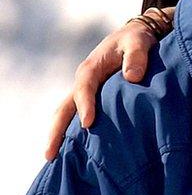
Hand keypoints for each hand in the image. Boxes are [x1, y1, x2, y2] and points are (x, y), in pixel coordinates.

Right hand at [44, 8, 172, 159]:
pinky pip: (77, 115)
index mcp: (92, 68)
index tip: (88, 124)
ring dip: (59, 134)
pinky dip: (71, 131)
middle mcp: (83, 81)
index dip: (85, 105)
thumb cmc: (136, 40)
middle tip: (50, 154)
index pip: (85, 88)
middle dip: (56, 130)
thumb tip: (132, 77)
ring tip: (53, 157)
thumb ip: (137, 57)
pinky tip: (73, 150)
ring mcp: (85, 91)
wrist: (134, 37)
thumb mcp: (138, 43)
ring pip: (66, 113)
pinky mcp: (92, 97)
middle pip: (65, 107)